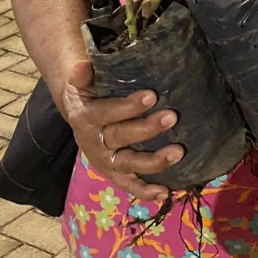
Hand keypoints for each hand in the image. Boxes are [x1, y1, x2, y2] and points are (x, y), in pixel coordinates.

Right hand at [59, 59, 182, 202]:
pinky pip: (129, 184)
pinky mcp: (114, 171)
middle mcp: (93, 141)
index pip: (105, 113)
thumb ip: (83, 73)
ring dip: (153, 161)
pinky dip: (145, 191)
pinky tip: (165, 193)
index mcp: (84, 116)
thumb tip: (84, 65)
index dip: (127, 106)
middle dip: (146, 129)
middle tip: (172, 117)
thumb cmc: (89, 90)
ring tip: (178, 152)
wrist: (79, 110)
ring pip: (127, 164)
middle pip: (119, 137)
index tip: (152, 95)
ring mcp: (104, 159)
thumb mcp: (81, 79)